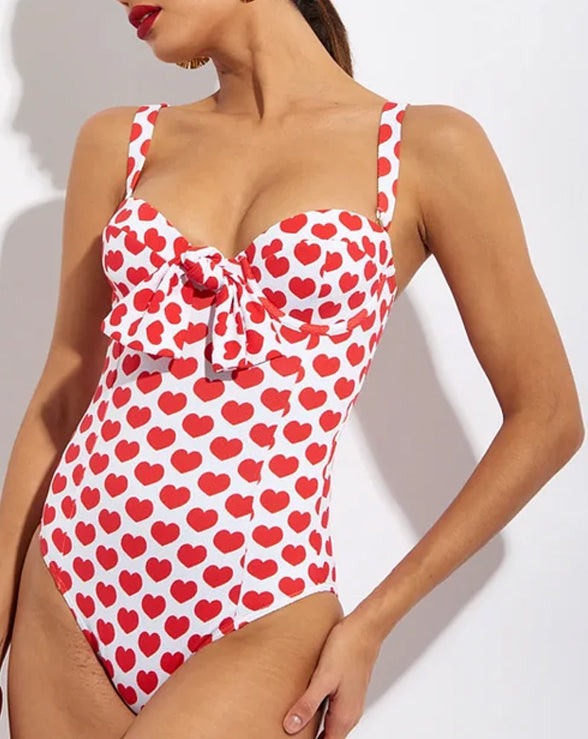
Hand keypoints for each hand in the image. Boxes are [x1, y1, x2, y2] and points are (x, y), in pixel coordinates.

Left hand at [282, 612, 381, 737]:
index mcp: (344, 716)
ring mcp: (350, 702)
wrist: (365, 629)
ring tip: (296, 725)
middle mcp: (350, 713)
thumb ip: (307, 704)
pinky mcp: (347, 690)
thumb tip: (291, 727)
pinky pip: (333, 712)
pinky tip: (307, 704)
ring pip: (331, 726)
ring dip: (315, 729)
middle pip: (329, 738)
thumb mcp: (323, 678)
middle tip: (292, 736)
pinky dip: (320, 715)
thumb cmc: (348, 649)